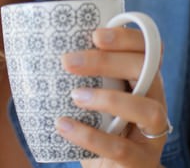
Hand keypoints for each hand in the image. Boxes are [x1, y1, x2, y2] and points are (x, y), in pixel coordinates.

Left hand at [57, 27, 168, 167]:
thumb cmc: (95, 127)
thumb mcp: (89, 96)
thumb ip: (79, 75)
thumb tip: (35, 50)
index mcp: (142, 80)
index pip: (149, 48)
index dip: (127, 38)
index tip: (95, 34)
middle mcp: (154, 102)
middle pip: (147, 70)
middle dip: (107, 61)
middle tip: (67, 61)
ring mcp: (152, 135)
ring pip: (148, 109)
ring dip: (109, 99)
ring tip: (74, 96)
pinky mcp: (142, 163)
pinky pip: (122, 149)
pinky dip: (90, 136)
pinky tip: (64, 126)